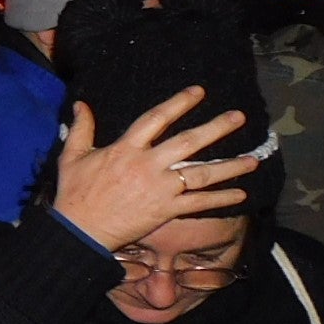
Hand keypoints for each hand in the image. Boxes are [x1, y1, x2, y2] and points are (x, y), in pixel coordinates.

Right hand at [52, 88, 256, 250]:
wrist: (79, 231)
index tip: (199, 92)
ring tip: (252, 160)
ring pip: (201, 173)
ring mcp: (160, 188)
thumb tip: (81, 105)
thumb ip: (81, 129)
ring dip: (230, 166)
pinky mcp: (166, 210)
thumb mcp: (72, 157)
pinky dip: (220, 199)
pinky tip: (240, 194)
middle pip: (188, 142)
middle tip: (238, 117)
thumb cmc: (74, 193)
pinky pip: (199, 203)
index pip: (157, 118)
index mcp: (126, 149)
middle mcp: (148, 165)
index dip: (179, 103)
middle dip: (216, 128)